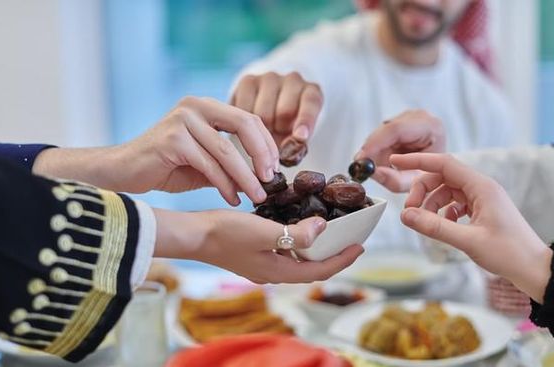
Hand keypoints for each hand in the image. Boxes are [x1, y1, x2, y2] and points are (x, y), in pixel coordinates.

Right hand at [35, 97, 278, 204]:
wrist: (122, 172)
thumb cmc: (165, 167)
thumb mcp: (205, 161)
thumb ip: (230, 160)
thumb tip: (265, 175)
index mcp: (205, 106)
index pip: (248, 118)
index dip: (266, 143)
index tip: (276, 168)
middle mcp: (195, 106)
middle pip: (244, 125)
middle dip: (262, 155)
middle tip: (271, 180)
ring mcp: (182, 120)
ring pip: (227, 151)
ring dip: (246, 177)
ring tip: (257, 196)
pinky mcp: (172, 139)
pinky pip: (209, 164)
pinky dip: (224, 184)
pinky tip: (233, 199)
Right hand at [153, 209, 363, 283]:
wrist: (193, 236)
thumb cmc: (224, 233)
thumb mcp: (263, 231)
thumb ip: (295, 234)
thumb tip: (322, 227)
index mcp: (277, 271)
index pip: (319, 271)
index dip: (342, 259)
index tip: (359, 246)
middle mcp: (272, 273)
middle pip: (311, 268)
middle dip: (332, 256)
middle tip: (349, 240)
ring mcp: (262, 265)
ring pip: (297, 261)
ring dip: (315, 250)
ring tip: (330, 233)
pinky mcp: (253, 255)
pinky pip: (284, 253)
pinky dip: (297, 243)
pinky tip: (297, 228)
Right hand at [231, 72, 322, 144]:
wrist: (270, 108)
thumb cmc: (289, 127)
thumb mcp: (298, 137)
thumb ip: (296, 146)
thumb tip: (286, 153)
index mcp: (312, 92)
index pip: (310, 103)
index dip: (306, 120)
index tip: (300, 137)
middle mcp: (293, 80)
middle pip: (284, 111)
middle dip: (279, 132)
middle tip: (276, 141)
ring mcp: (269, 78)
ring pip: (262, 113)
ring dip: (261, 130)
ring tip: (263, 133)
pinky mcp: (248, 80)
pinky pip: (244, 107)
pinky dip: (245, 123)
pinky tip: (249, 126)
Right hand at [354, 110, 445, 191]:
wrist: (441, 167)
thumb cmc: (433, 173)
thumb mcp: (415, 181)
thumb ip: (394, 180)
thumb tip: (372, 172)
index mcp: (430, 127)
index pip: (396, 129)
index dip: (375, 143)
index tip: (361, 159)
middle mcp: (419, 116)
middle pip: (385, 130)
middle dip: (371, 150)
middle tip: (362, 168)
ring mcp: (409, 116)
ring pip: (380, 133)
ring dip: (375, 152)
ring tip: (383, 167)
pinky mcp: (400, 120)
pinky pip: (381, 135)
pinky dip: (379, 149)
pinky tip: (386, 159)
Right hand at [390, 153, 552, 302]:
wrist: (534, 269)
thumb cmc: (509, 253)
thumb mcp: (468, 241)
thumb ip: (435, 227)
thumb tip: (405, 216)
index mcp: (481, 187)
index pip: (443, 163)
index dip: (417, 161)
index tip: (396, 161)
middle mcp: (482, 188)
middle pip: (441, 177)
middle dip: (422, 191)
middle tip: (409, 211)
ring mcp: (482, 199)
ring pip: (446, 191)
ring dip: (431, 204)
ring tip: (424, 223)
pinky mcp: (482, 210)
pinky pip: (455, 203)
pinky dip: (443, 212)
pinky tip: (443, 226)